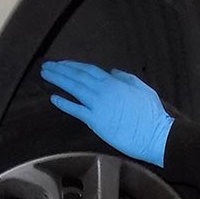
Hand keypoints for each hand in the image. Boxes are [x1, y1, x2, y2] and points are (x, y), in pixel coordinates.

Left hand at [40, 60, 174, 166]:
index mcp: (115, 82)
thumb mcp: (142, 88)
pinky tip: (53, 98)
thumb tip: (112, 71)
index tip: (62, 63)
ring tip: (45, 75)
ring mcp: (98, 105)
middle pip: (78, 76)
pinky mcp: (95, 121)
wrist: (154, 134)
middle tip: (46, 66)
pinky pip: (76, 110)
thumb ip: (126, 78)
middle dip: (61, 70)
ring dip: (58, 80)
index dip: (74, 65)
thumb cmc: (152, 113)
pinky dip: (64, 103)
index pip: (89, 70)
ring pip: (73, 89)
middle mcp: (103, 90)